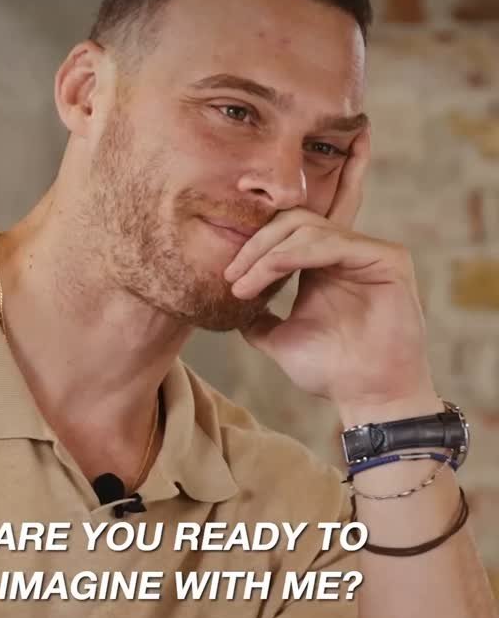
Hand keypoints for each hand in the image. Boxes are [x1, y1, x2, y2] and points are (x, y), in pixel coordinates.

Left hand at [223, 125, 434, 410]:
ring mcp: (368, 253)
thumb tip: (230, 312)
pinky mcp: (389, 258)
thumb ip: (259, 320)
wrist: (367, 397)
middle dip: (257, 243)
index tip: (226, 275)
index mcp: (322, 265)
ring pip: (309, 228)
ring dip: (269, 252)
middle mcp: (345, 253)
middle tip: (232, 274)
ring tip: (245, 283)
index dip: (253, 245)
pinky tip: (271, 272)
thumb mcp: (281, 339)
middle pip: (294, 220)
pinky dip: (296, 253)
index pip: (285, 233)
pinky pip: (334, 242)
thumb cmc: (332, 372)